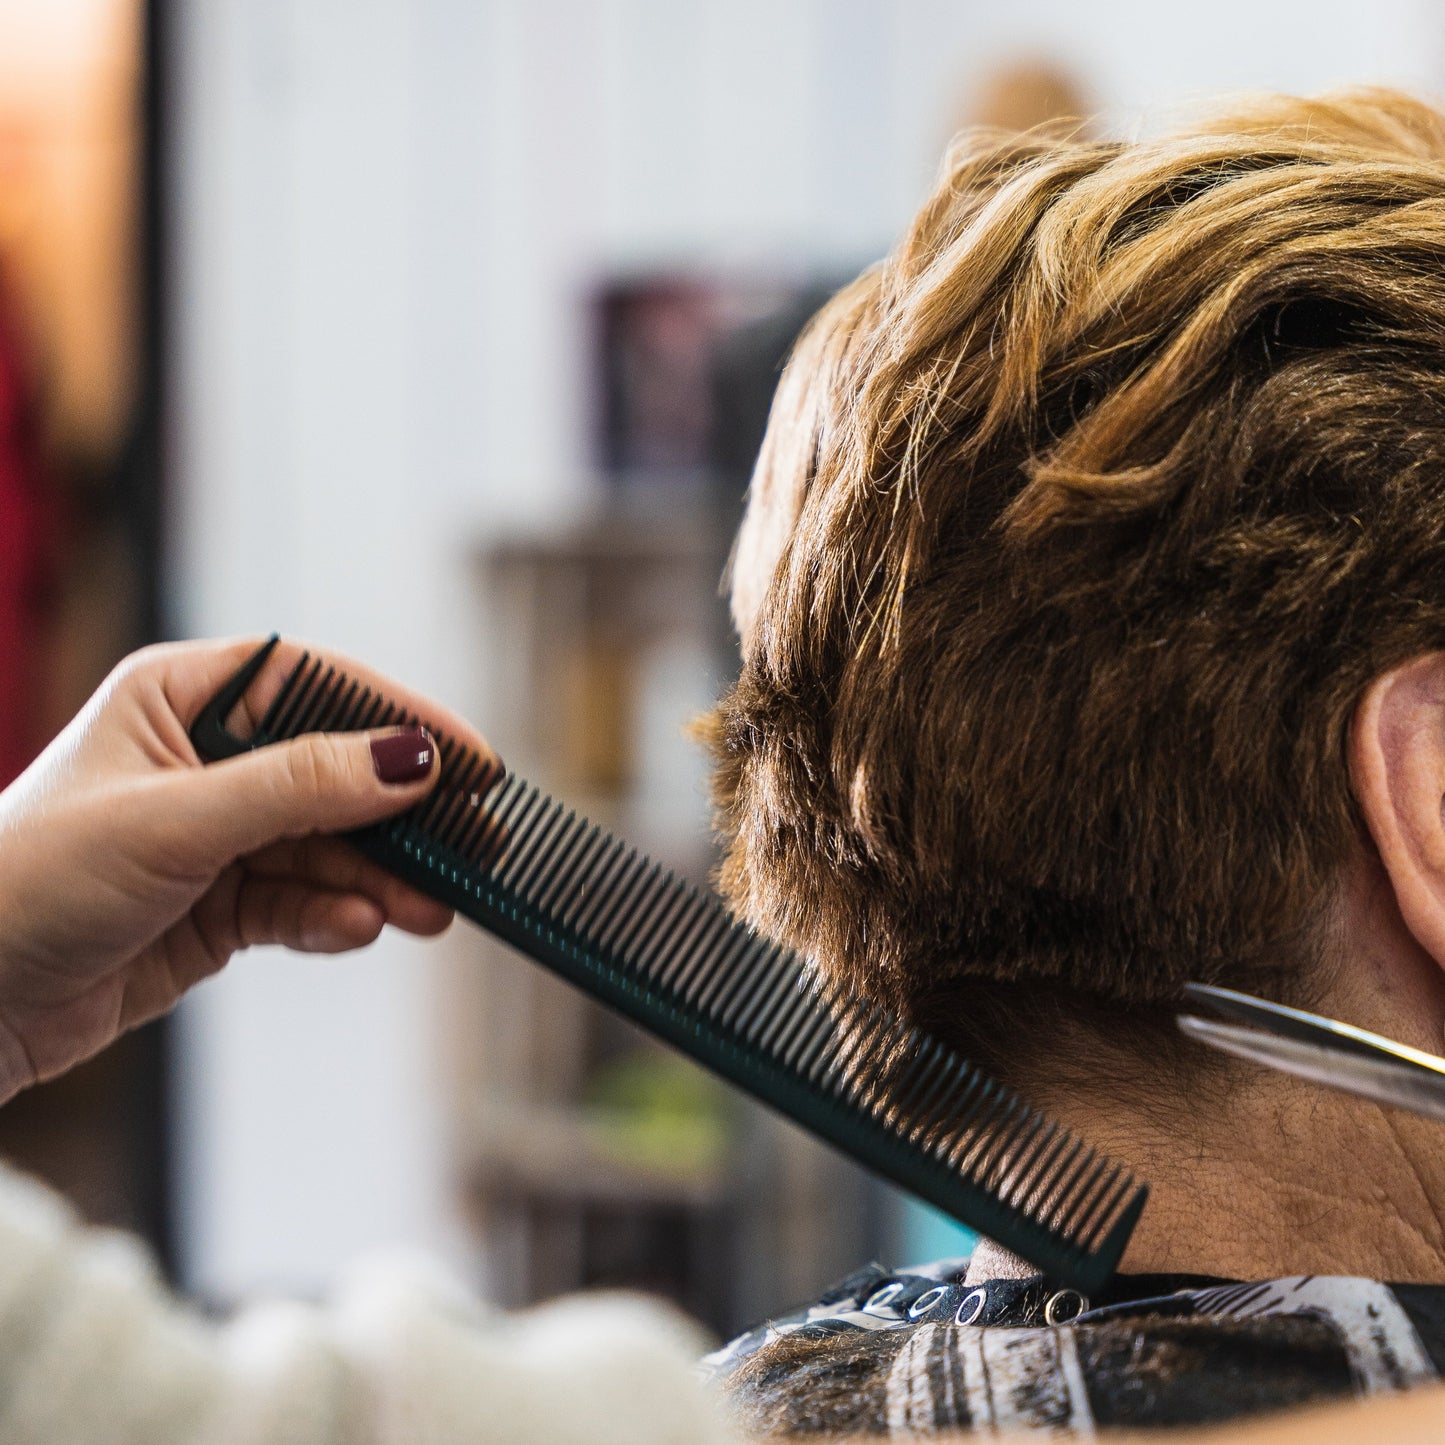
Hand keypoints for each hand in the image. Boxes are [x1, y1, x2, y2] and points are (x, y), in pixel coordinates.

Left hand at [0, 636, 498, 1101]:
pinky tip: (357, 929)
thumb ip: (299, 788)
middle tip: (472, 848)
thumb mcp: (174, 823)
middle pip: (338, 773)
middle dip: (402, 817)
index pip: (319, 687)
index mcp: (181, 697)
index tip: (469, 760)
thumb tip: (410, 760)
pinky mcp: (220, 905)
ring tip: (429, 910)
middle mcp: (207, 758)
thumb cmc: (27, 882)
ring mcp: (217, 835)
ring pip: (331, 846)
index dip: (400, 718)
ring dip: (380, 878)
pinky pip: (303, 900)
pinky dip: (334, 916)